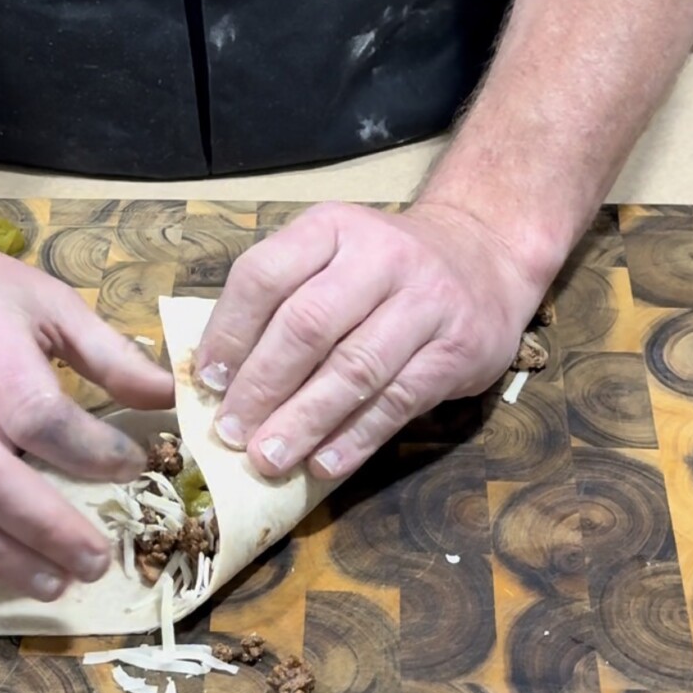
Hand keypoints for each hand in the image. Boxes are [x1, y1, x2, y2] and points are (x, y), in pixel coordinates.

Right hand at [0, 218, 172, 596]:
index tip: (132, 467)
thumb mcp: (46, 300)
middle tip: (98, 561)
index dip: (87, 451)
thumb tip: (168, 398)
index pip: (33, 412)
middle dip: (46, 528)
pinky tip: (3, 561)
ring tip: (57, 581)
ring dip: (1, 557)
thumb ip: (108, 353)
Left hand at [195, 201, 545, 481]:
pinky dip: (355, 437)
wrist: (484, 258)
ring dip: (304, 420)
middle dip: (262, 386)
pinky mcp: (458, 348)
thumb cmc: (385, 269)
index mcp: (332, 227)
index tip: (208, 382)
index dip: (230, 332)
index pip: (265, 274)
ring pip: (354, 368)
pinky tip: (323, 465)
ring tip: (267, 459)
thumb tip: (219, 377)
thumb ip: (281, 301)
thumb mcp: (333, 255)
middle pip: (308, 325)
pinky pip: (398, 400)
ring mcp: (426, 300)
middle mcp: (381, 255)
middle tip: (231, 433)